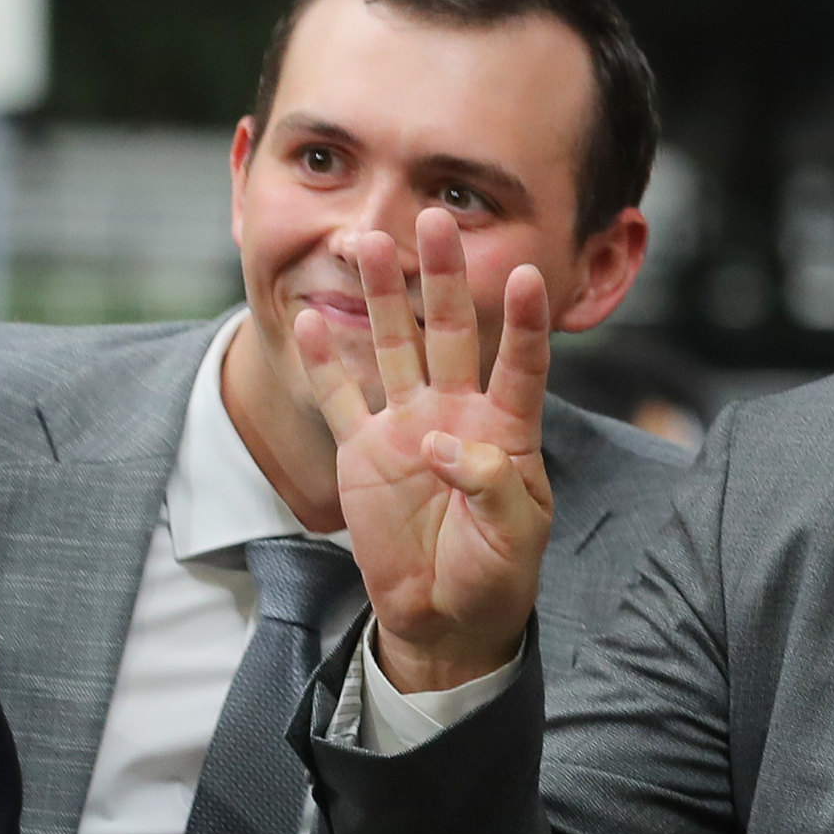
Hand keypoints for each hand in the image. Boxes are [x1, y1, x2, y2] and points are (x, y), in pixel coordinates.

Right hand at [299, 209, 552, 692]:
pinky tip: (308, 321)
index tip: (525, 273)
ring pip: (393, 347)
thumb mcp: (513, 537)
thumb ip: (490, 487)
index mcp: (508, 432)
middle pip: (450, 333)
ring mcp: (407, 426)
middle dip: (442, 278)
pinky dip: (325, 362)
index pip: (520, 365)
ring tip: (369, 242)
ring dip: (381, 298)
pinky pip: (340, 398)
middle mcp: (457, 414)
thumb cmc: (495, 575)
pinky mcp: (363, 450)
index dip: (523, 322)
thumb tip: (440, 444)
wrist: (446, 615)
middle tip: (435, 218)